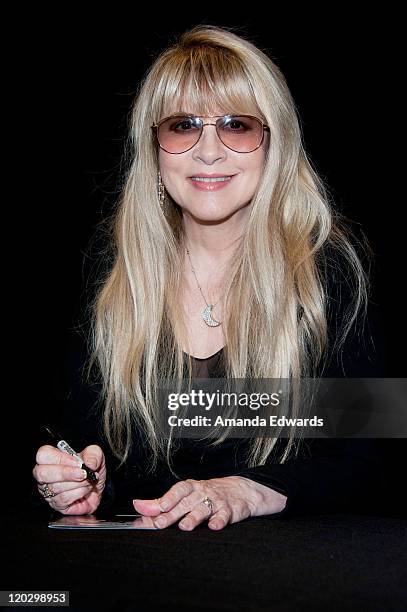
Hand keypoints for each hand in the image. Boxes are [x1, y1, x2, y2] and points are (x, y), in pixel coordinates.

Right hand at [32, 444, 105, 514]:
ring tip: (88, 480)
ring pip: (54, 487)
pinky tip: (85, 489)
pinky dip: (78, 493)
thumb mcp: (96, 456)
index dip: (59, 458)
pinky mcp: (57, 504)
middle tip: (82, 473)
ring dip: (77, 483)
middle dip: (65, 473)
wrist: (98, 489)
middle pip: (42, 473)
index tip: (77, 462)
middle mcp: (46, 475)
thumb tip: (89, 463)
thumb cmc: (91, 471)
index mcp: (52, 459)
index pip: (43, 454)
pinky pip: (63, 499)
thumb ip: (93, 454)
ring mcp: (49, 491)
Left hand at [133, 476, 286, 530]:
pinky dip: (219, 521)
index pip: (177, 491)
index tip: (158, 507)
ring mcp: (215, 501)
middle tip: (160, 524)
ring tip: (185, 526)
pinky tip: (214, 526)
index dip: (167, 498)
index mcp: (190, 487)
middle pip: (185, 503)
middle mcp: (201, 492)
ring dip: (193, 517)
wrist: (239, 491)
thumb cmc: (206, 494)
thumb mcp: (185, 495)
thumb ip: (161, 504)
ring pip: (203, 509)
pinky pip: (223, 515)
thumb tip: (139, 509)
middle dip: (172, 513)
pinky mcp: (229, 510)